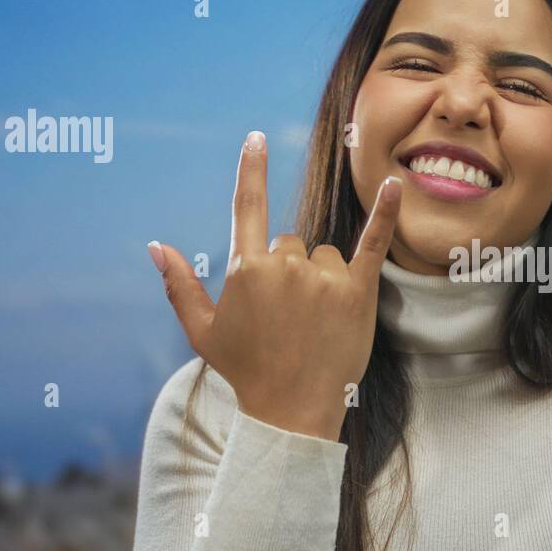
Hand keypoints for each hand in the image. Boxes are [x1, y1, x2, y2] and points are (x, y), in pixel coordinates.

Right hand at [147, 130, 402, 440]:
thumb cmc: (246, 371)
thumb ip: (179, 285)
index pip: (249, 207)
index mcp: (247, 269)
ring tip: (315, 322)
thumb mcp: (203, 332)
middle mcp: (285, 266)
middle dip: (288, 271)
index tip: (257, 139)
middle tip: (289, 318)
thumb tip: (156, 246)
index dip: (252, 171)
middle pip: (291, 242)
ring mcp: (324, 278)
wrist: (291, 411)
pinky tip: (395, 185)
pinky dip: (386, 214)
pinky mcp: (359, 291)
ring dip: (322, 279)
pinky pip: (373, 243)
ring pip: (324, 255)